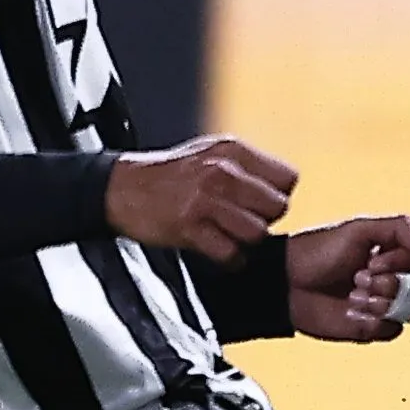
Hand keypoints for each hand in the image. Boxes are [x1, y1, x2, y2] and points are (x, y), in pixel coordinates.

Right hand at [107, 134, 295, 261]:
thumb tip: (284, 186)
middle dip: (265, 219)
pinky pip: (230, 252)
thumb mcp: (214, 154)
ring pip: (257, 232)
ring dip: (246, 240)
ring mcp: (205, 199)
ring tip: (228, 234)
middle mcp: (222, 171)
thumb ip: (249, 167)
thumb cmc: (172, 174)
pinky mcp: (188, 226)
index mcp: (233, 151)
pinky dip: (228, 258)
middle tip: (243, 220)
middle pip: (278, 207)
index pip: (288, 179)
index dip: (278, 195)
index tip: (260, 202)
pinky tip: (216, 247)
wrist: (122, 188)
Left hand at [283, 214, 409, 340]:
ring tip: (353, 295)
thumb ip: (400, 229)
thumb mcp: (360, 229)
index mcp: (393, 253)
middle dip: (390, 281)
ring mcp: (382, 304)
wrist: (286, 282)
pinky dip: (375, 320)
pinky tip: (351, 311)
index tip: (373, 258)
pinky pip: (393, 329)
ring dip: (381, 301)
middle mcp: (392, 278)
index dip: (402, 260)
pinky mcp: (371, 328)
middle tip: (359, 277)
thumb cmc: (318, 252)